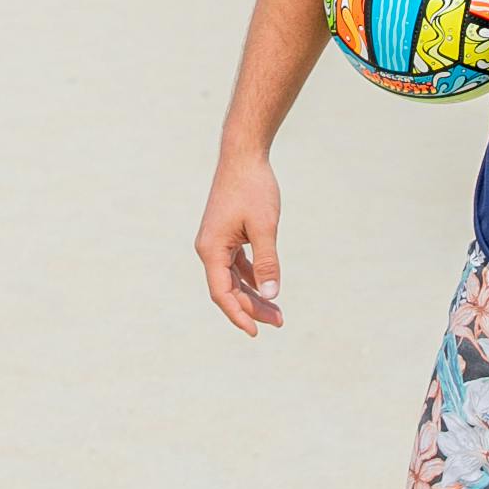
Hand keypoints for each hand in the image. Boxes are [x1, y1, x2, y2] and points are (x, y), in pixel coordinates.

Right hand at [195, 151, 283, 336]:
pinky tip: (267, 287)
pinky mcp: (225, 236)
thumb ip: (267, 262)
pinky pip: (236, 266)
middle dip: (252, 307)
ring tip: (277, 311)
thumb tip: (272, 295)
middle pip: (228, 290)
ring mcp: (216, 242)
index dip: (238, 315)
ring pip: (233, 279)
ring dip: (253, 294)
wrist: (243, 156)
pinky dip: (251, 278)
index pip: (222, 293)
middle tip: (280, 321)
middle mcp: (209, 249)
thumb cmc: (253, 189)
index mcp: (211, 249)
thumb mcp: (265, 227)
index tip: (255, 332)